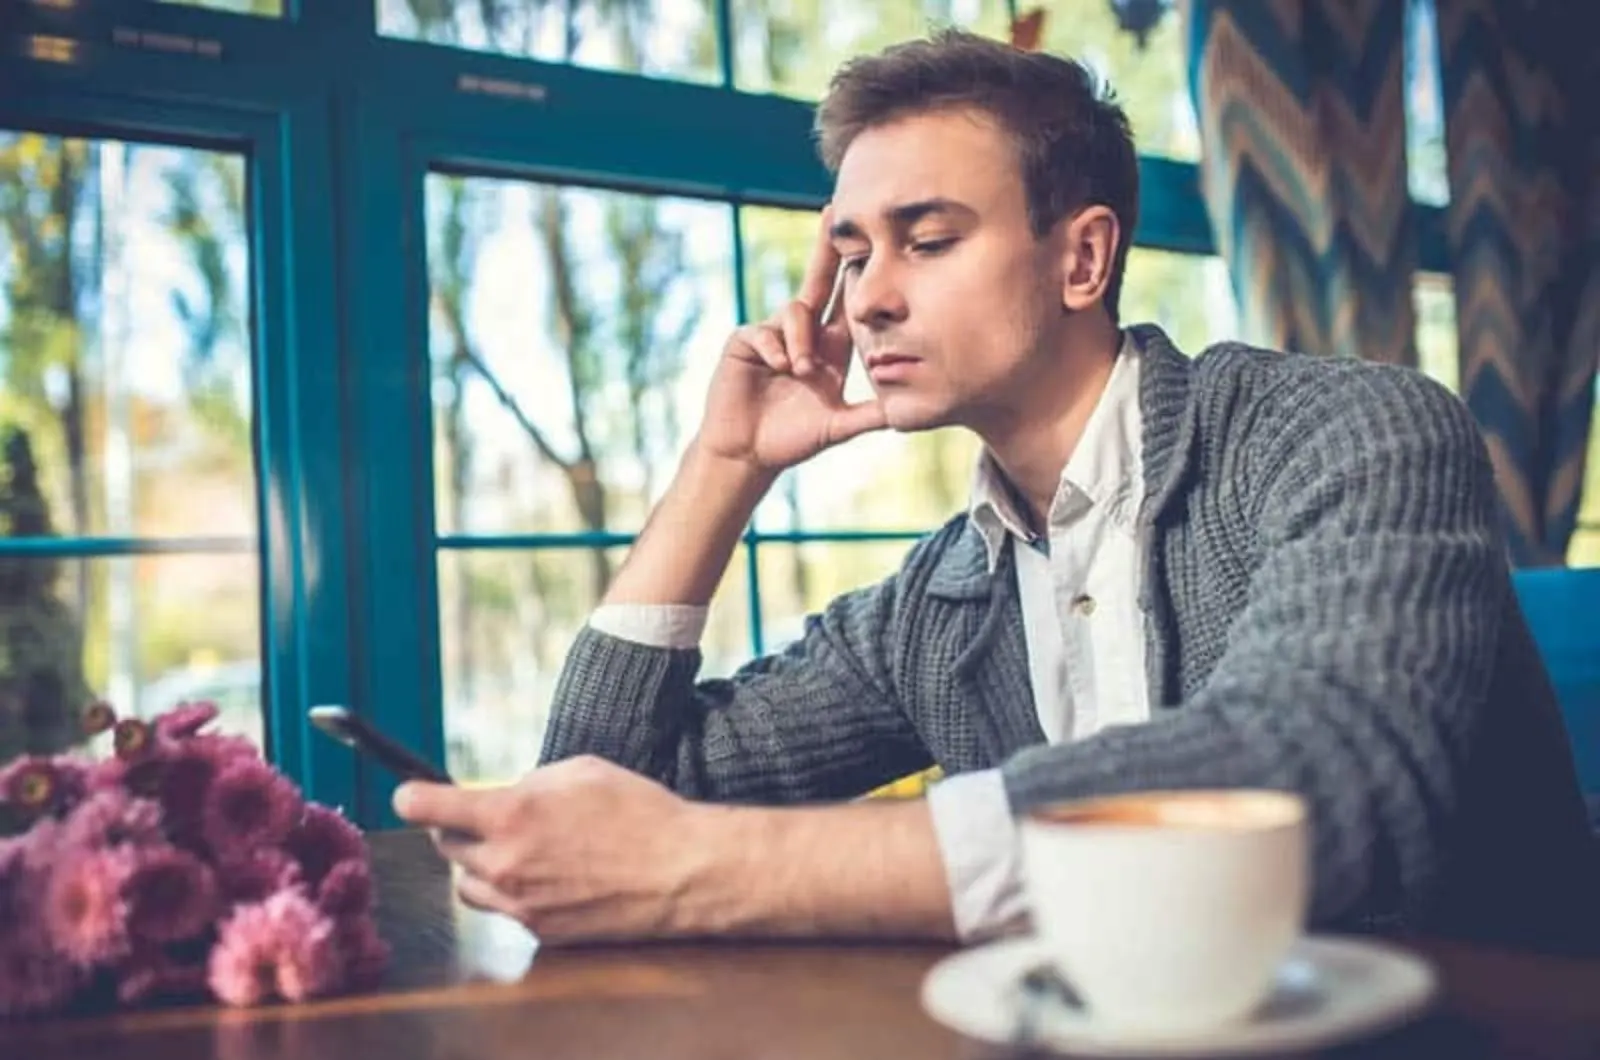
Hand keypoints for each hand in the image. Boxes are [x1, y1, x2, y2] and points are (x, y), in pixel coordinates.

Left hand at [391, 756, 714, 943]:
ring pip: (468, 884)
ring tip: (518, 849)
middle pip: (445, 847)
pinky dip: (514, 891)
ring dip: (480, 864)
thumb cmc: (638, 811)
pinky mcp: (540, 931)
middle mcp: (504, 864)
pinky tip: (550, 876)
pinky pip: (505, 909)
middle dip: (458, 828)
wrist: (680, 871)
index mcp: (510, 815)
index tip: (409, 794)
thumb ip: (528, 783)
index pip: (428, 808)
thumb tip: (502, 795)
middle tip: (486, 816)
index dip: (412, 796)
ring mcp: (520, 904)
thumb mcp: (580, 771)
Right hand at [696, 206, 887, 472]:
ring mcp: (772, 334)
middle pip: (818, 281)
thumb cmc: (793, 439)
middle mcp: (803, 333)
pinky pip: (764, 330)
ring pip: (795, 312)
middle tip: (833, 211)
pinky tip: (779, 368)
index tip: (874, 241)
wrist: (749, 453)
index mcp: (829, 347)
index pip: (848, 303)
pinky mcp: (745, 341)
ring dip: (801, 340)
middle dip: (826, 248)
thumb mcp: (840, 426)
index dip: (858, 274)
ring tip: (802, 371)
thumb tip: (909, 410)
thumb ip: (871, 415)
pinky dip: (775, 348)